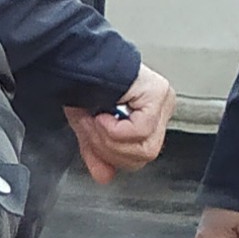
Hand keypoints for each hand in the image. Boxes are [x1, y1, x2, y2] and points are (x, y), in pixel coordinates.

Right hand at [67, 65, 176, 184]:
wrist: (75, 60)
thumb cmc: (83, 86)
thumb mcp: (89, 128)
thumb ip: (98, 153)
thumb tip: (104, 177)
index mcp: (149, 117)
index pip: (140, 156)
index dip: (112, 156)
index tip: (89, 139)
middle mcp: (161, 109)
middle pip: (145, 155)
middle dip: (110, 149)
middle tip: (89, 131)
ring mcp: (163, 101)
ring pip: (144, 147)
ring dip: (109, 140)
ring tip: (94, 122)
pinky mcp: (158, 94)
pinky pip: (140, 130)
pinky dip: (115, 129)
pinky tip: (102, 116)